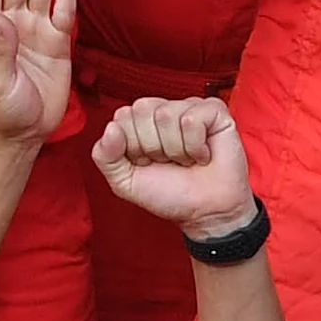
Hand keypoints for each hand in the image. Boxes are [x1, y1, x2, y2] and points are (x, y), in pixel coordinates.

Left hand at [93, 97, 258, 240]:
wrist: (206, 211)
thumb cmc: (172, 195)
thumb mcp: (125, 182)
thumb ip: (105, 157)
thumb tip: (110, 128)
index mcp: (140, 124)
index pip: (122, 115)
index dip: (132, 145)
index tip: (147, 162)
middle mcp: (163, 112)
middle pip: (142, 109)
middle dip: (152, 146)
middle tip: (167, 161)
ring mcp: (189, 108)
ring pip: (167, 115)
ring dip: (176, 149)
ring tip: (186, 160)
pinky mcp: (215, 112)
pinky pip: (192, 119)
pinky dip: (196, 146)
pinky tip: (201, 155)